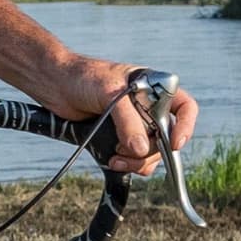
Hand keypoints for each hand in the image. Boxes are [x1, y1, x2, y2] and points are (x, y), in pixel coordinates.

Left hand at [67, 64, 196, 175]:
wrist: (55, 84)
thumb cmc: (83, 77)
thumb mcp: (110, 94)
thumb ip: (127, 121)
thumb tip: (140, 149)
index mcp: (155, 88)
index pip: (185, 108)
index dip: (186, 126)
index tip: (174, 144)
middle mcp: (149, 107)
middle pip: (167, 138)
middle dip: (150, 151)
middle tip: (128, 153)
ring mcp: (135, 124)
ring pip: (151, 152)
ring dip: (137, 161)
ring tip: (115, 157)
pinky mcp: (120, 137)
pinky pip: (134, 158)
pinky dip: (127, 164)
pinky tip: (112, 160)